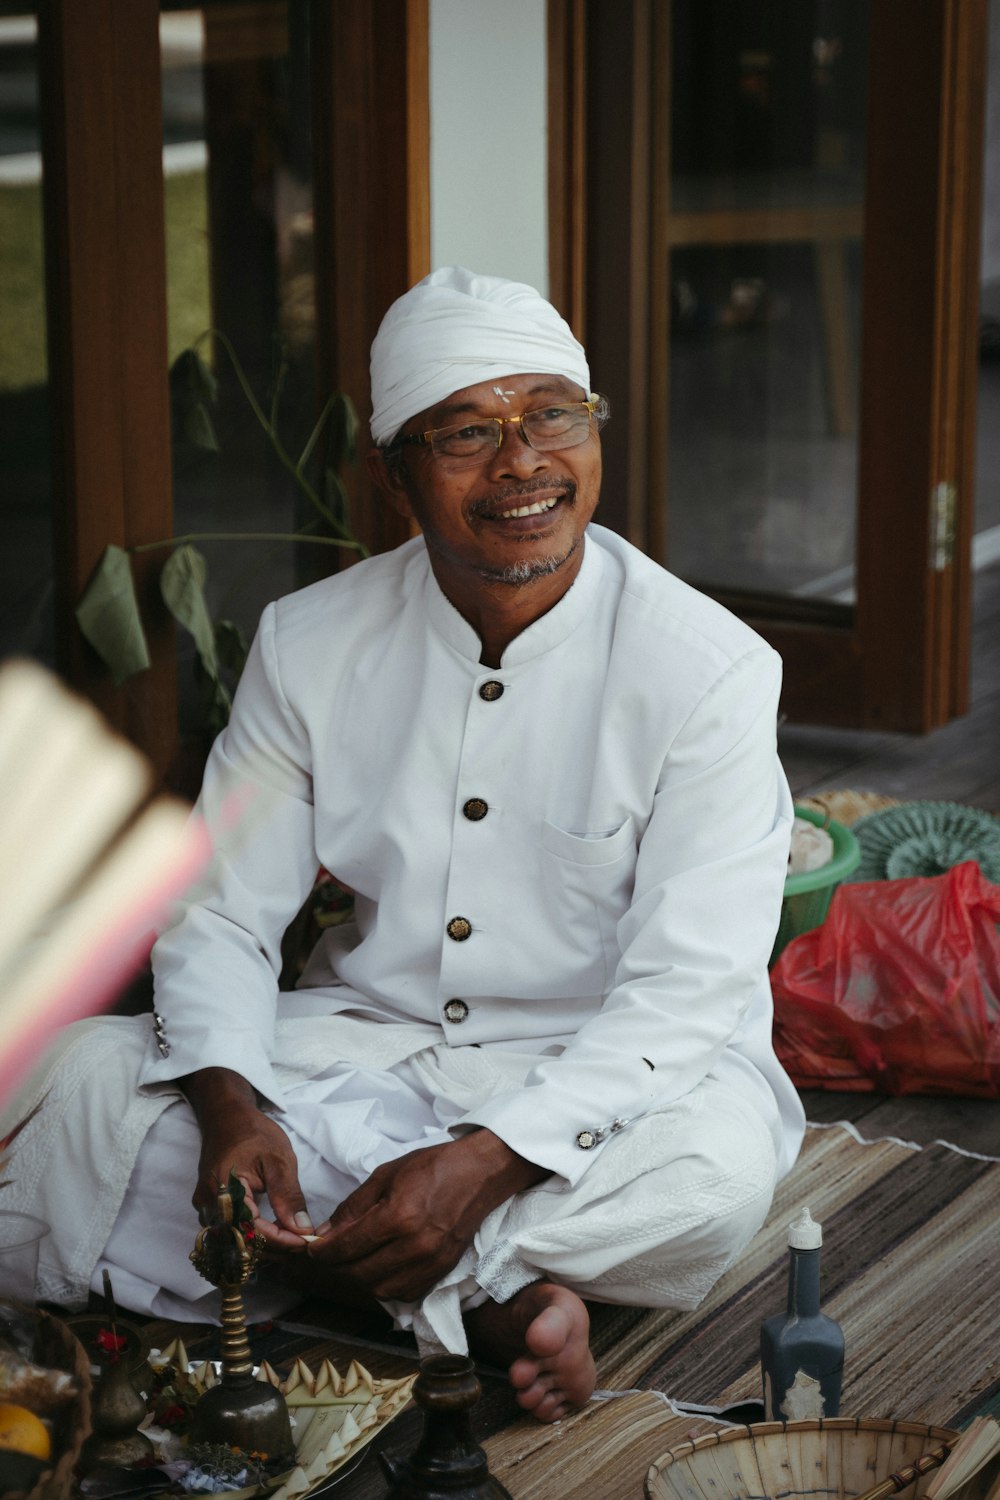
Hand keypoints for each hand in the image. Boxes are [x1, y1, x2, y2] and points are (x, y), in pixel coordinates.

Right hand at [182, 1067, 313, 1249]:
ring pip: (236, 1240)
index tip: (307, 1241)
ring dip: (264, 1244)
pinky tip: (274, 1231)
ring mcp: (205, 1209)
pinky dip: (253, 1236)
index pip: (253, 1232)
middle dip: (275, 1246)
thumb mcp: (278, 1160)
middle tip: (303, 1241)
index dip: (281, 1241)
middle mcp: (208, 1206)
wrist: (227, 1117)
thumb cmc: (253, 1133)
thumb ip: (288, 1196)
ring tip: (292, 1237)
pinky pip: (230, 1231)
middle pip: (242, 1242)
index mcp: (223, 1192)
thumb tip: (301, 1229)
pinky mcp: (209, 1208)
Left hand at [305, 1130, 547, 1302]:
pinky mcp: (442, 1271)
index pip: (348, 1247)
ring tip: (354, 1260)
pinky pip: (404, 1293)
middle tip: (328, 1254)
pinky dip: (386, 1286)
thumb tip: (325, 1232)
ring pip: (380, 1290)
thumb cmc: (434, 1167)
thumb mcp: (386, 1174)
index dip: (323, 1251)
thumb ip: (354, 1207)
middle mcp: (415, 1246)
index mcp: (399, 1217)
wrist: (480, 1174)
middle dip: (337, 1267)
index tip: (311, 1248)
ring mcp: (431, 1263)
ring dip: (360, 1279)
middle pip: (360, 1274)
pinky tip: (381, 1268)